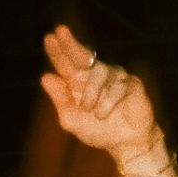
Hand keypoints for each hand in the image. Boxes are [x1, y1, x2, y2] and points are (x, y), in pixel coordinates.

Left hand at [41, 24, 166, 173]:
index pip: (66, 63)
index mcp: (79, 82)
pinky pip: (117, 87)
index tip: (49, 38)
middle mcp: (96, 75)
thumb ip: (60, 100)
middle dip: (71, 43)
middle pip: (82, 55)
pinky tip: (103, 114)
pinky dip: (107, 102)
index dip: (58, 50)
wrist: (125, 145)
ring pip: (99, 73)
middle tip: (60, 31)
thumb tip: (45, 77)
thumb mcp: (71, 120)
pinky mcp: (132, 84)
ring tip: (89, 109)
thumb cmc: (98, 130)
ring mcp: (115, 77)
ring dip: (91, 92)